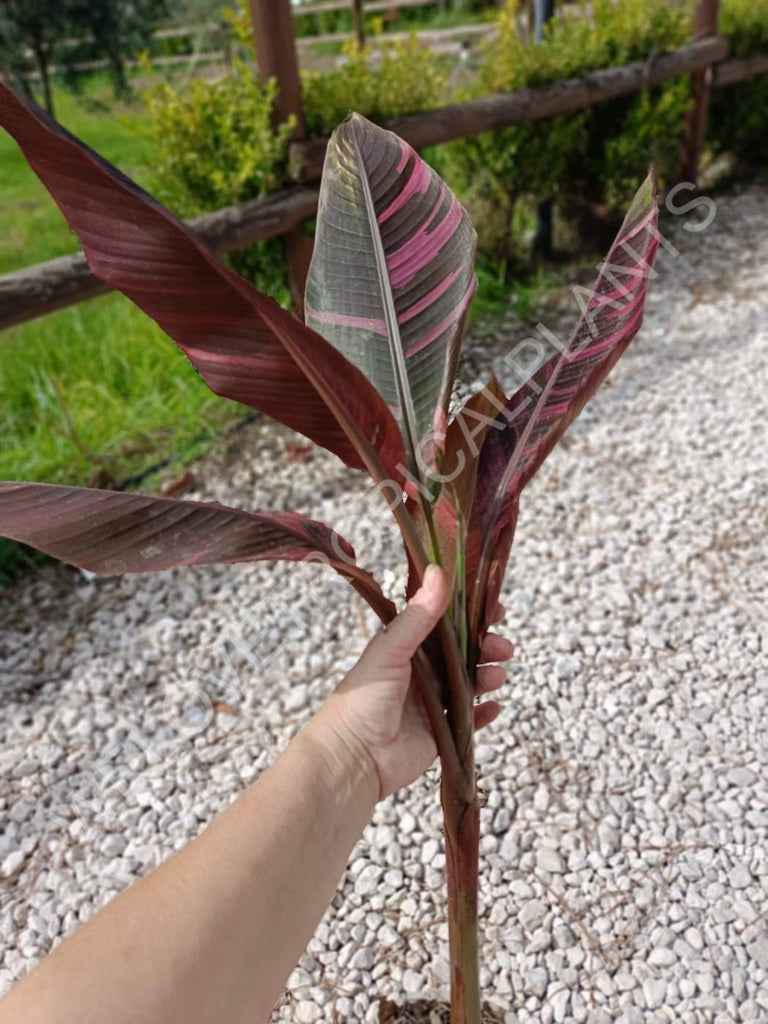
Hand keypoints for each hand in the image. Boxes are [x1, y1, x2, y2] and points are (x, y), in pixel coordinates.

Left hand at [310, 565, 513, 800]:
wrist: (354, 758)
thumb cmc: (362, 699)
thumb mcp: (391, 650)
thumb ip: (419, 616)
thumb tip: (439, 570)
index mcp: (406, 647)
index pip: (445, 623)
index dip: (471, 615)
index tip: (496, 607)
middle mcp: (421, 672)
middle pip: (464, 652)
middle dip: (487, 646)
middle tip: (502, 647)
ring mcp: (433, 702)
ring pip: (471, 682)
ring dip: (489, 675)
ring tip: (497, 676)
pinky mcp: (441, 732)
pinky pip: (471, 719)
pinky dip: (485, 712)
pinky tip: (494, 706)